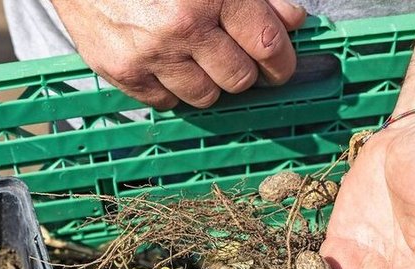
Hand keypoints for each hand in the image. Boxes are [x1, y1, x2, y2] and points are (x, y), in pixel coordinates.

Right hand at [51, 0, 306, 109]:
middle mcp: (182, 26)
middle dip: (244, 69)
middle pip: (240, 79)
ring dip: (209, 81)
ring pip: (206, 97)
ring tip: (198, 54)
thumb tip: (291, 20)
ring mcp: (150, 54)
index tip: (279, 60)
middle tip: (234, 53)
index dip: (282, 57)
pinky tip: (168, 59)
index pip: (267, 45)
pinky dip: (174, 87)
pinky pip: (168, 102)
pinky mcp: (122, 72)